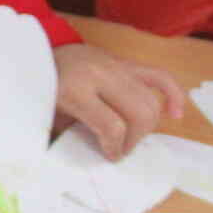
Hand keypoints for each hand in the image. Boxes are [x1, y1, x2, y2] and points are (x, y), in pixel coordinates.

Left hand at [51, 43, 183, 158]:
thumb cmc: (40, 88)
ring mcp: (116, 65)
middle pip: (138, 114)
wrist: (37, 52)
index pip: (112, 126)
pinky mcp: (126, 62)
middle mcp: (100, 74)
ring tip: (131, 138)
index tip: (110, 156)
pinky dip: (173, 95)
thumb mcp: (46, 114)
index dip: (115, 148)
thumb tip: (94, 160)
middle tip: (120, 150)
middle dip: (133, 140)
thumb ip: (70, 134)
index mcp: (75, 88)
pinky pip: (160, 76)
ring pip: (150, 101)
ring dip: (146, 126)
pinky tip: (175, 114)